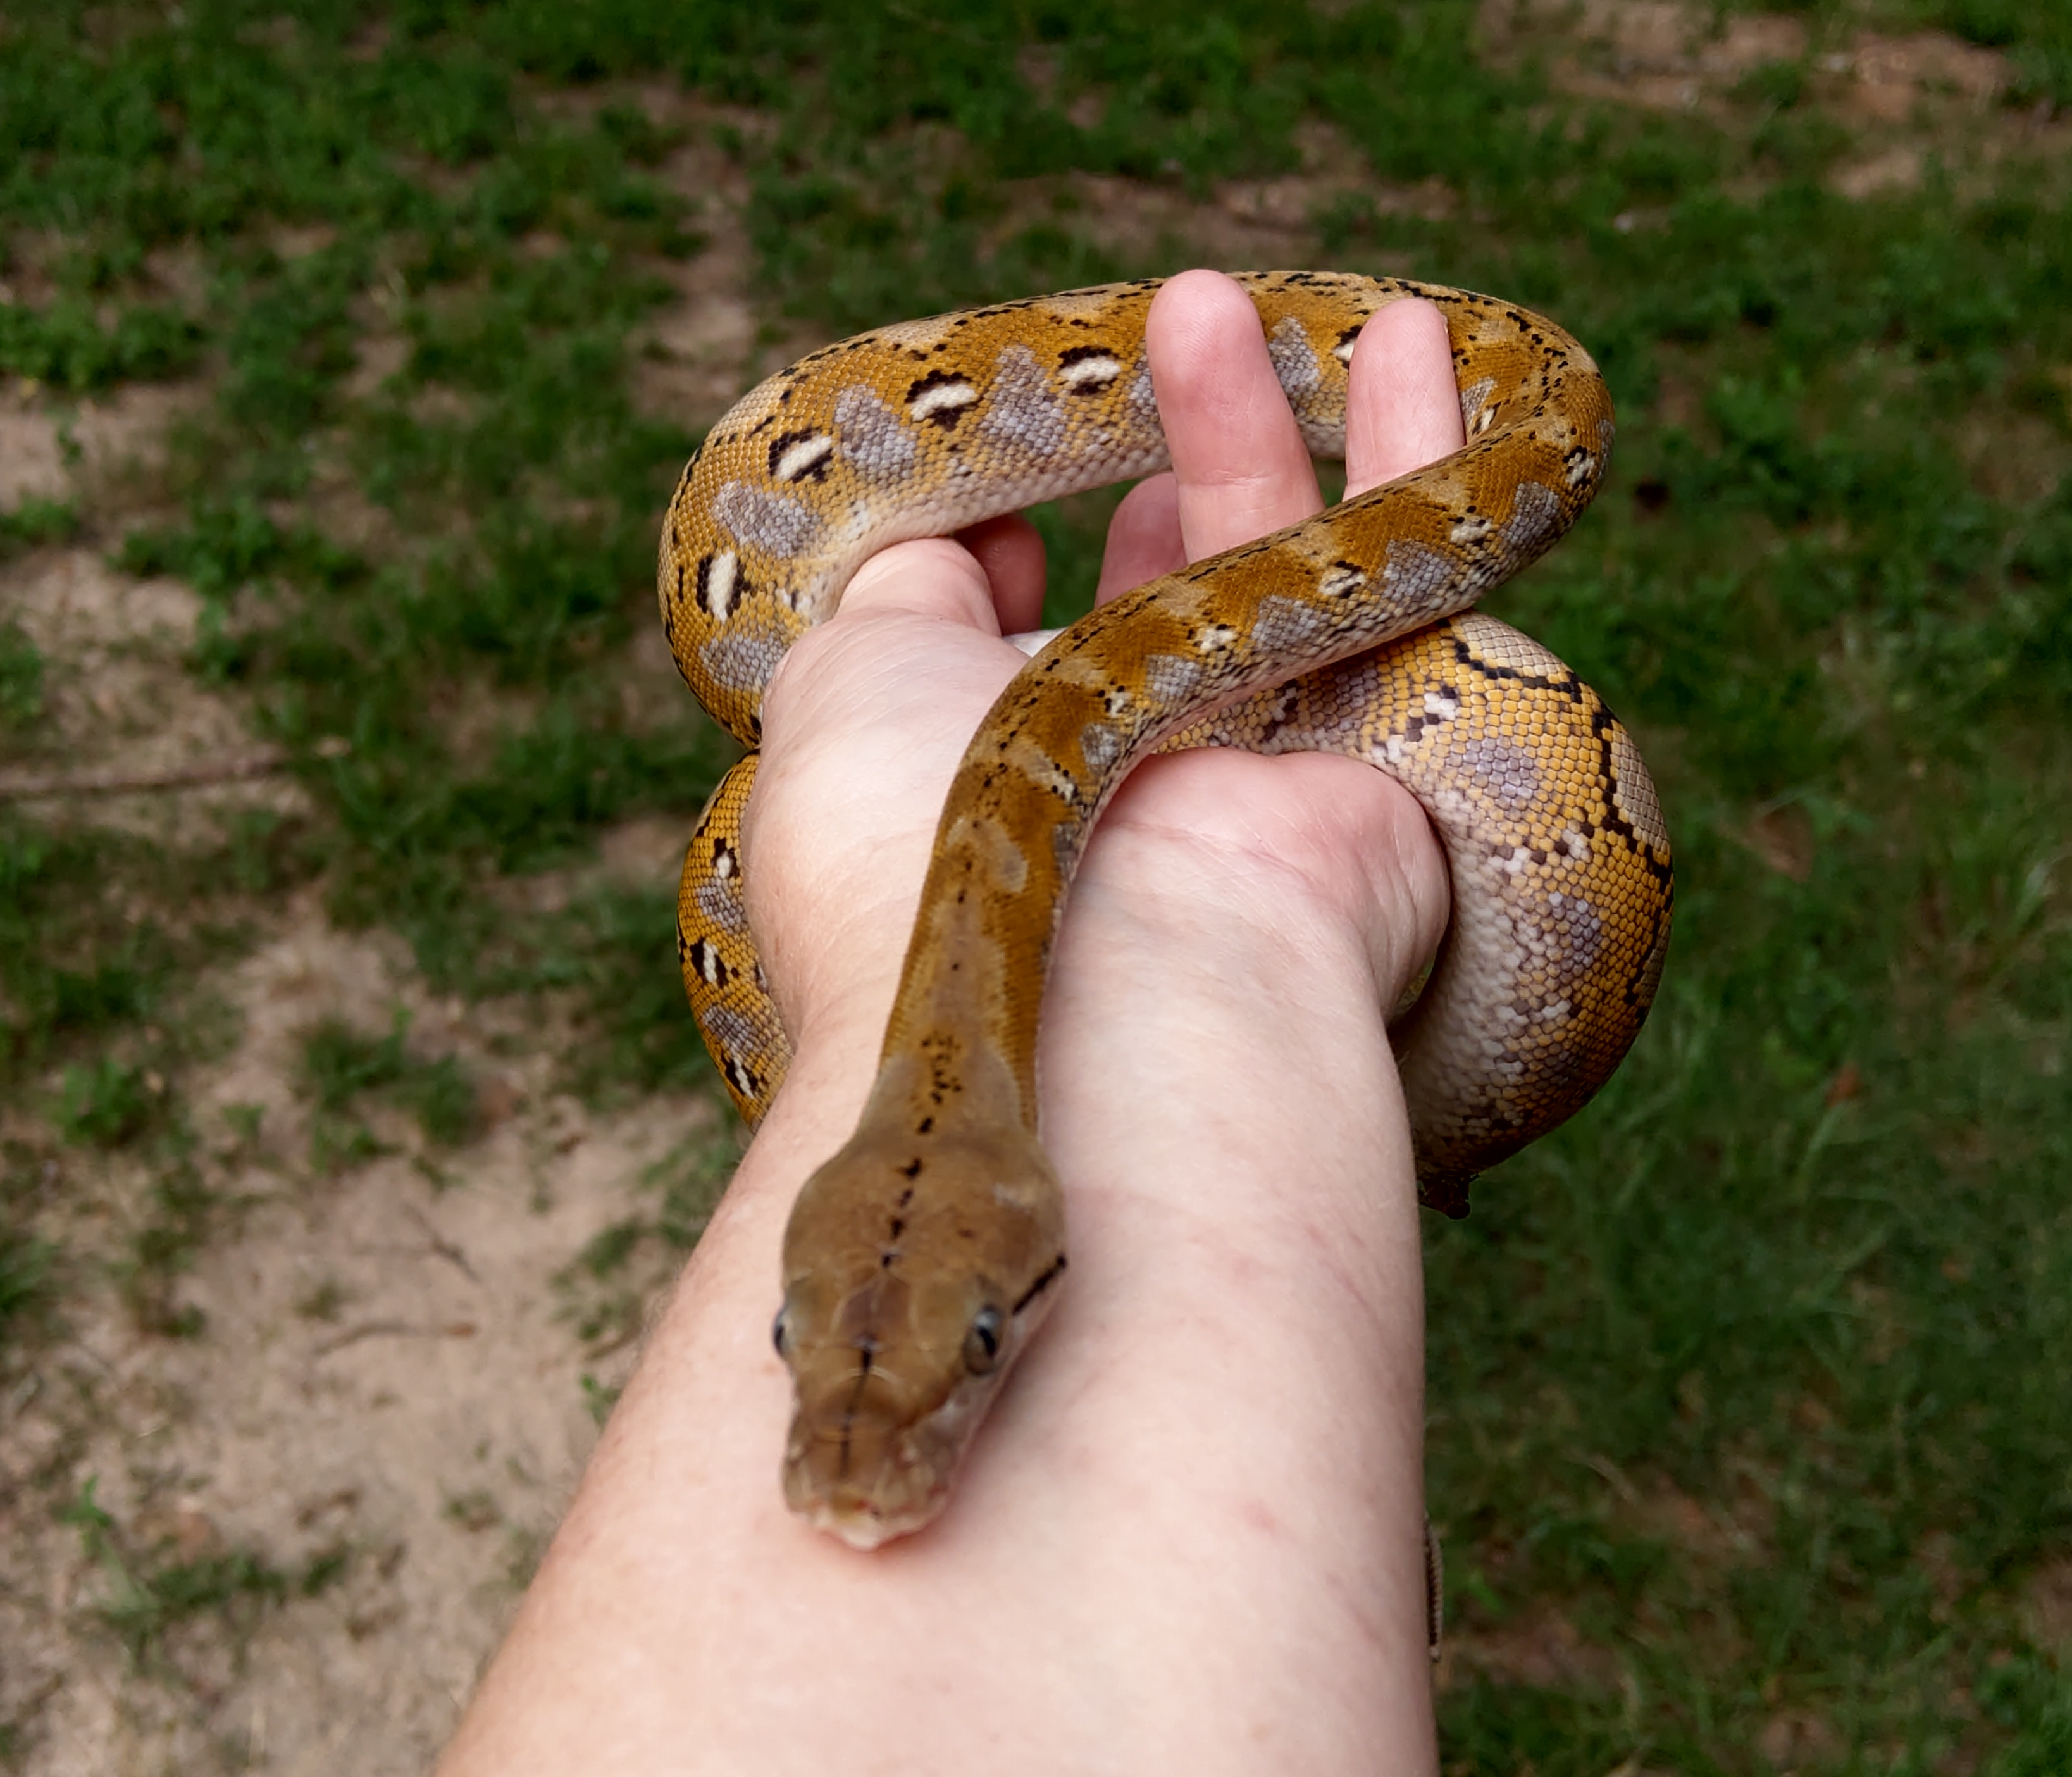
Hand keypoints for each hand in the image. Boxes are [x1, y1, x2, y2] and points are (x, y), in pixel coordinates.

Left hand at [738, 270, 1463, 1072]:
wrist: (1106, 988)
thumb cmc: (927, 836)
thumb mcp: (842, 681)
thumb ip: (896, 595)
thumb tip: (957, 552)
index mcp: (986, 790)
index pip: (1008, 667)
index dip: (1000, 564)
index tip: (1003, 503)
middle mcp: (1129, 791)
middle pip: (1165, 606)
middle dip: (1163, 487)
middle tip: (1160, 374)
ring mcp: (1261, 775)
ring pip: (1284, 569)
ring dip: (1259, 425)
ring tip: (1223, 305)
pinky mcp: (1391, 751)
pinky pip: (1416, 585)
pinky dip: (1417, 458)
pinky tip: (1404, 345)